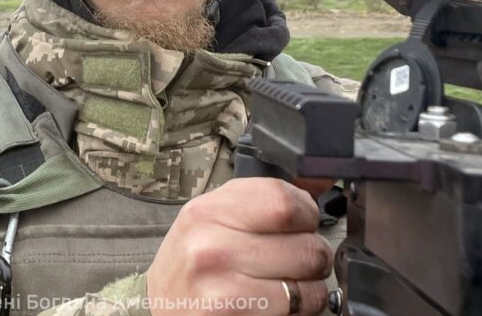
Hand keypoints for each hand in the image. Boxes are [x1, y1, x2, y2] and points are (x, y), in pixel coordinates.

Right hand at [146, 177, 332, 315]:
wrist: (161, 308)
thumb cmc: (194, 264)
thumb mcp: (215, 220)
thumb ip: (262, 200)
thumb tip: (320, 179)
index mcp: (209, 210)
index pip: (283, 200)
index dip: (307, 215)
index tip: (303, 224)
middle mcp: (210, 244)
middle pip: (305, 245)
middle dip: (314, 257)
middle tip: (297, 263)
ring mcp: (221, 283)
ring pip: (309, 284)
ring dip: (311, 289)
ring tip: (287, 286)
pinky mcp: (231, 314)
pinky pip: (297, 311)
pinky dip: (301, 312)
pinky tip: (277, 306)